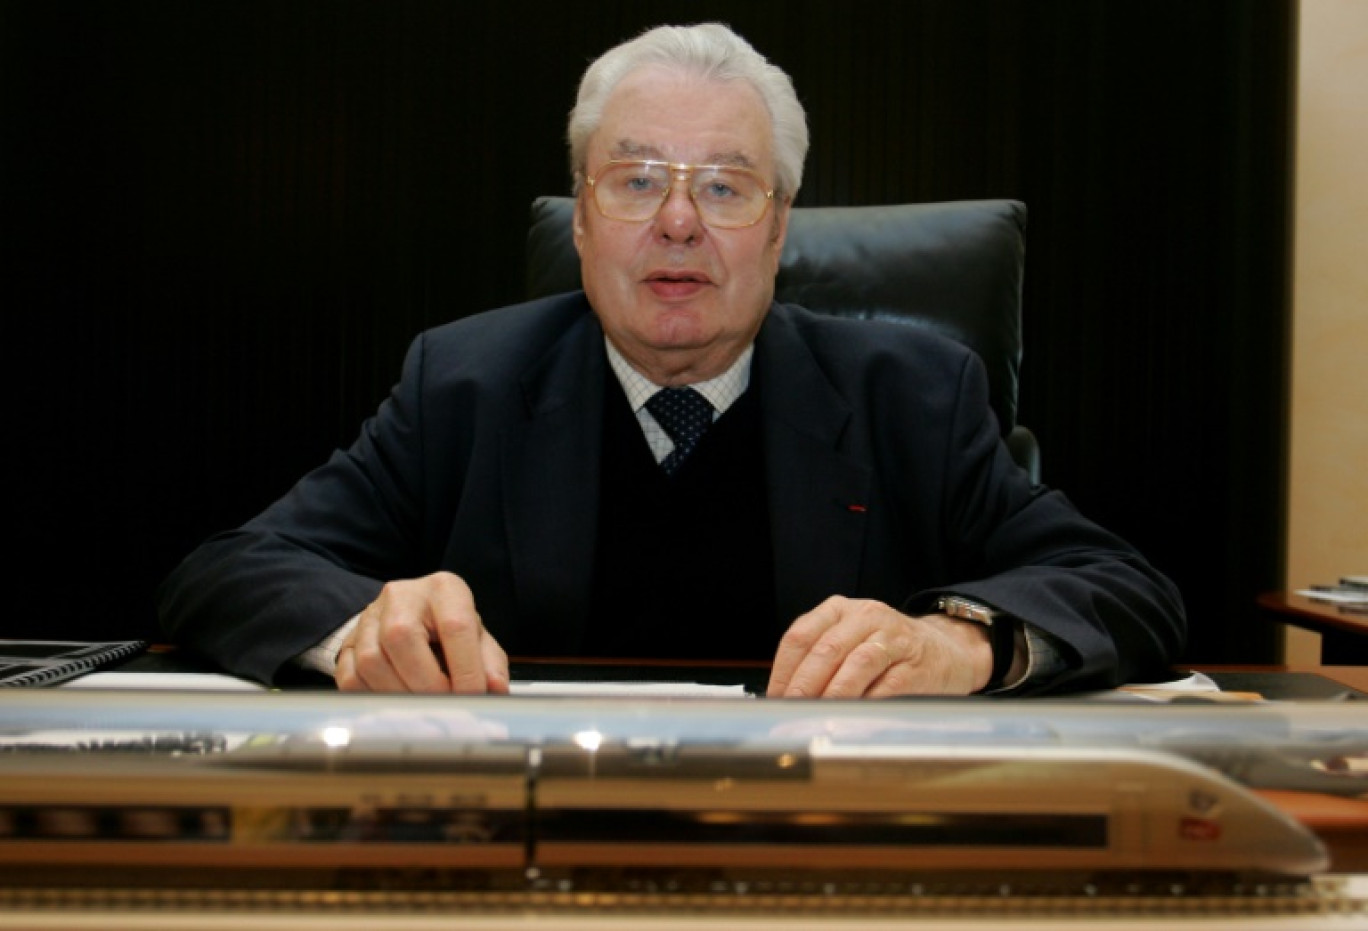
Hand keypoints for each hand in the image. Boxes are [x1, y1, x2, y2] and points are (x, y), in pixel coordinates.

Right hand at [334, 572, 508, 693]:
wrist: (412, 615)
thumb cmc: (450, 627)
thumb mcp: (478, 637)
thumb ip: (490, 663)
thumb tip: (495, 689)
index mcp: (443, 589)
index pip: (454, 626)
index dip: (465, 668)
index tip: (472, 698)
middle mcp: (401, 596)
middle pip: (402, 638)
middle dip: (427, 684)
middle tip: (444, 707)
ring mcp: (369, 617)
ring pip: (372, 660)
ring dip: (399, 694)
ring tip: (422, 707)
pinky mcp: (348, 642)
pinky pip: (350, 677)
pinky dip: (374, 698)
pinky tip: (396, 702)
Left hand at [766, 596, 992, 697]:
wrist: (947, 650)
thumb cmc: (887, 649)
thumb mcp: (849, 639)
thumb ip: (818, 660)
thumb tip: (784, 699)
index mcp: (839, 609)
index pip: (801, 635)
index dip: (783, 670)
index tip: (775, 698)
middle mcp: (866, 617)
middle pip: (825, 650)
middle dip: (804, 686)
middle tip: (792, 712)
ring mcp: (894, 639)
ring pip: (855, 665)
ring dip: (833, 695)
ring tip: (817, 717)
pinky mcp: (917, 666)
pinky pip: (886, 687)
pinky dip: (866, 705)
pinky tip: (851, 719)